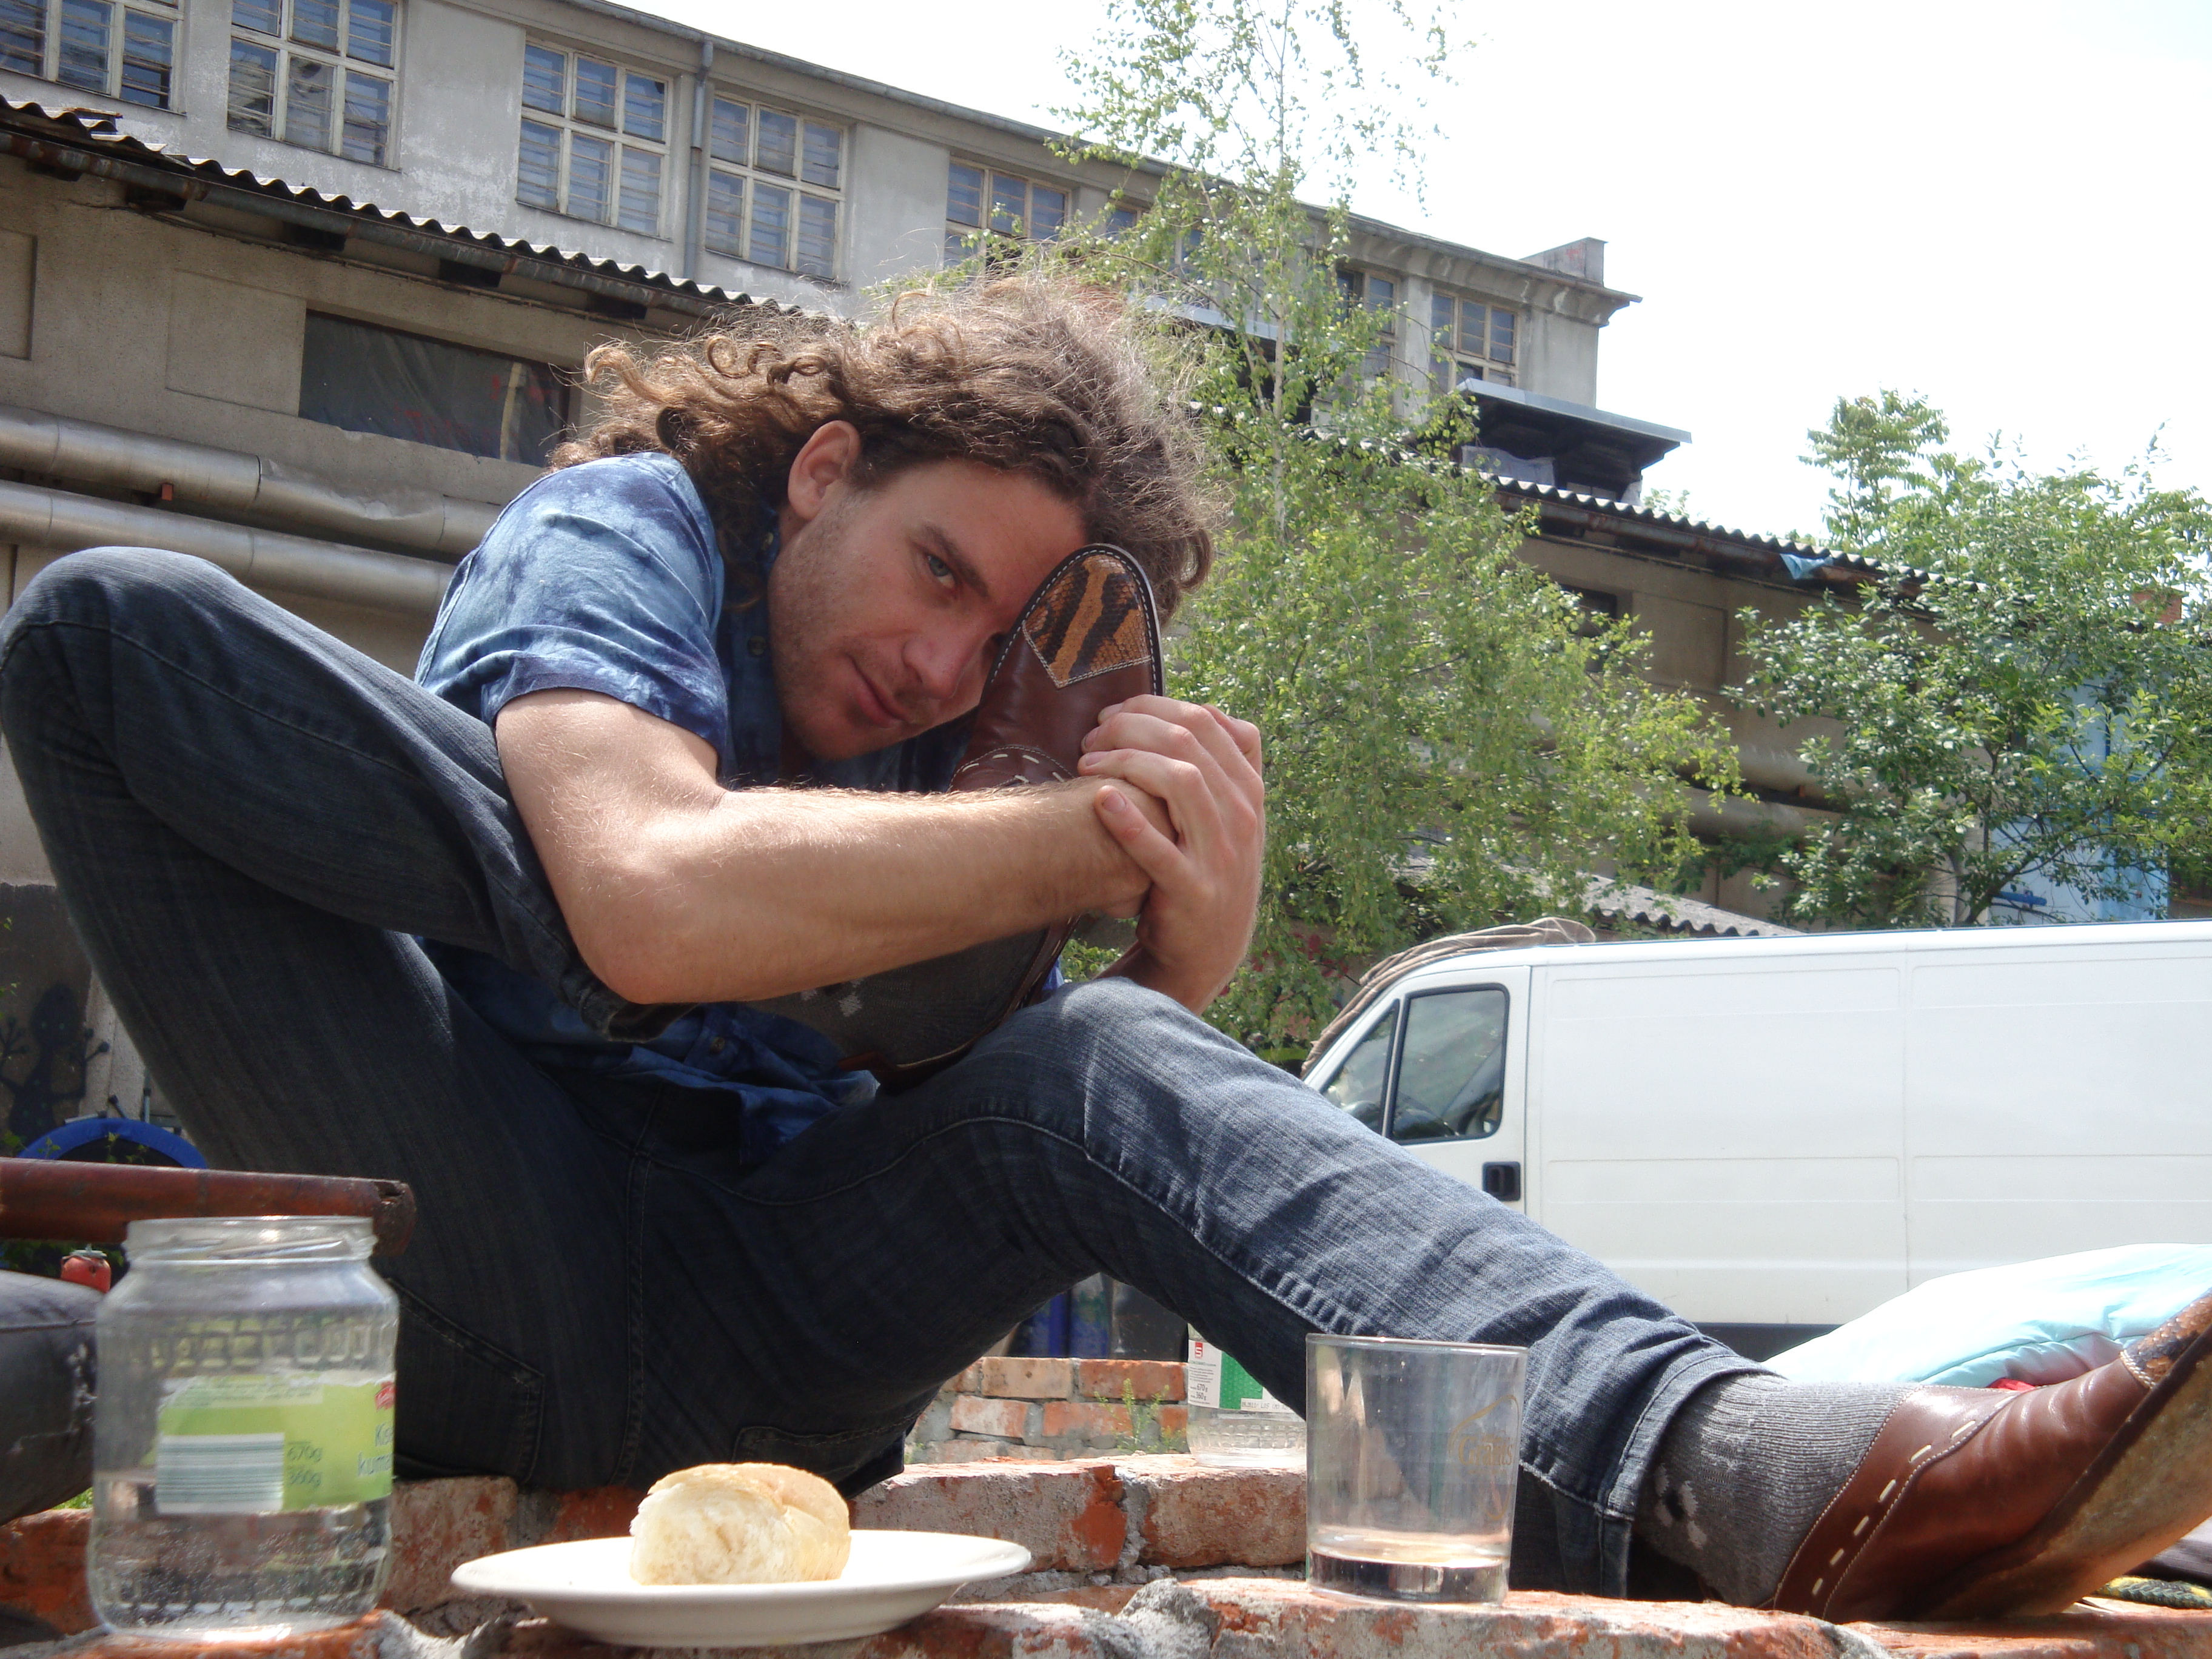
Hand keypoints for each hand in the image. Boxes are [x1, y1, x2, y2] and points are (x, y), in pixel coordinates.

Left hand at [1075, 695, 1263, 1011]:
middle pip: (1188, 741)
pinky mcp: (1192, 891)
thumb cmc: (1206, 870)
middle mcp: (1243, 816)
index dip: (1153, 705)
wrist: (1209, 948)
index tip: (1114, 714)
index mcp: (1249, 789)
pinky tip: (1100, 800)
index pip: (1206, 720)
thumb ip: (1221, 768)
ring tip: (1085, 764)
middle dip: (1130, 727)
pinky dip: (1129, 821)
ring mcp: (1221, 854)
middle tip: (1091, 738)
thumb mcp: (1229, 818)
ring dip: (1125, 761)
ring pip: (1181, 781)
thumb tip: (1191, 712)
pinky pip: (1160, 850)